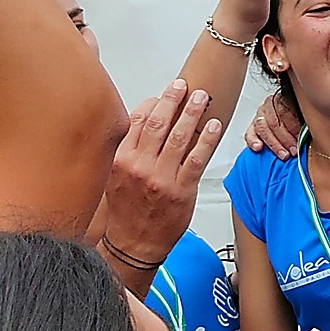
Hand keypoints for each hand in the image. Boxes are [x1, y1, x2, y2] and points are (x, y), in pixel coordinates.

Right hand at [102, 80, 225, 264]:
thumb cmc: (127, 211)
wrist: (133, 244)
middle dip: (173, 100)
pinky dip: (207, 139)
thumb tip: (145, 123)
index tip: (162, 94)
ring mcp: (161, 178)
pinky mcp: (181, 190)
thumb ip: (128, 150)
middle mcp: (139, 166)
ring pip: (179, 137)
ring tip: (202, 98)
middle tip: (184, 86)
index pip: (137, 121)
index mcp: (120, 160)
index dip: (152, 103)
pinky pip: (197, 158)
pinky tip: (214, 126)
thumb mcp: (116, 176)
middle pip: (158, 124)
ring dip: (193, 113)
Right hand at [245, 92, 303, 158]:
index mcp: (284, 99)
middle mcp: (270, 105)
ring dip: (274, 143)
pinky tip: (258, 148)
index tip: (301, 138)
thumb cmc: (300, 119)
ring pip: (263, 128)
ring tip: (283, 154)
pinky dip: (253, 141)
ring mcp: (260, 115)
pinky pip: (250, 133)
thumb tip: (314, 128)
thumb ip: (306, 119)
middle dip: (285, 138)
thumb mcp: (305, 115)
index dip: (293, 126)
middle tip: (294, 150)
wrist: (290, 121)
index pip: (285, 110)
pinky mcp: (252, 127)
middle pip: (274, 121)